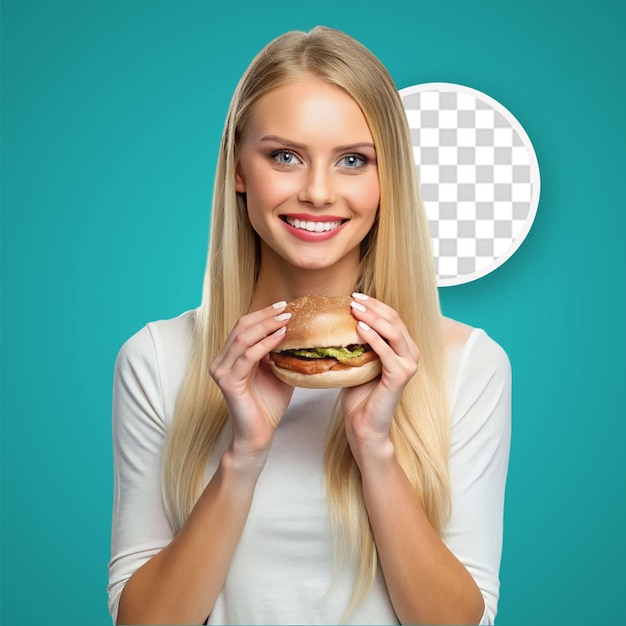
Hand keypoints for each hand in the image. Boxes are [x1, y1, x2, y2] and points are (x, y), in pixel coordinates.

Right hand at [209, 302, 293, 458]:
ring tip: (286, 319)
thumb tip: (298, 330)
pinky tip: (281, 338)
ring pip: (243, 338)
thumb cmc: (268, 404)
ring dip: (266, 326)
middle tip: (286, 308)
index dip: (263, 313)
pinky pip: (248, 356)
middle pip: (241, 327)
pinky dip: (265, 344)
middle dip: (265, 315)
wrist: (260, 434)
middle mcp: (221, 360)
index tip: (284, 305)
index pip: (244, 326)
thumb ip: (280, 351)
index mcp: (230, 356)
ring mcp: (222, 371)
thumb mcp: (277, 370)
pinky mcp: (228, 382)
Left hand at [341, 293, 419, 454]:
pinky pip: (387, 352)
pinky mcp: (401, 376)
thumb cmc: (359, 394)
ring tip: (354, 309)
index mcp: (403, 348)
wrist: (364, 424)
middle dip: (373, 307)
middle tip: (352, 298)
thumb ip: (358, 341)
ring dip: (373, 318)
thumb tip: (341, 318)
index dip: (375, 304)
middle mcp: (410, 353)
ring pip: (393, 332)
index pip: (392, 317)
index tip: (354, 295)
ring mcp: (408, 364)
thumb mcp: (358, 360)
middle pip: (394, 320)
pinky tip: (360, 329)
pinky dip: (373, 338)